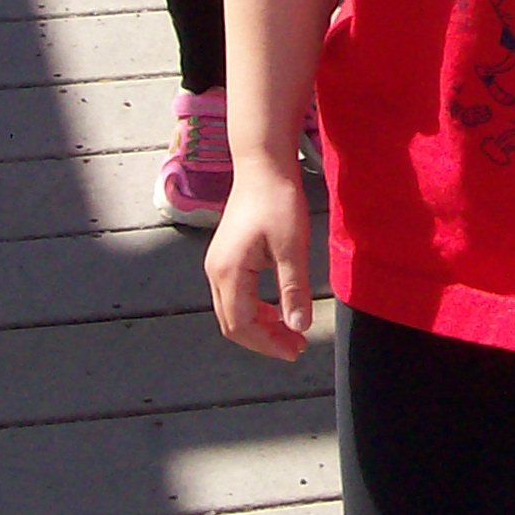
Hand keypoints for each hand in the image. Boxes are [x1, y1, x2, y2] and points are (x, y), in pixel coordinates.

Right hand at [206, 163, 314, 359]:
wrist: (262, 165)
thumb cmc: (278, 200)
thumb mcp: (292, 246)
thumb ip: (293, 288)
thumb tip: (298, 327)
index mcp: (229, 271)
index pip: (242, 325)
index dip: (268, 344)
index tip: (297, 349)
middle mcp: (215, 271)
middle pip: (233, 324)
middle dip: (264, 341)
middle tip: (297, 347)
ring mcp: (217, 264)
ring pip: (232, 312)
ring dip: (260, 328)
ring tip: (291, 333)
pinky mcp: (225, 258)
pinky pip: (235, 297)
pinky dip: (255, 311)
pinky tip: (277, 311)